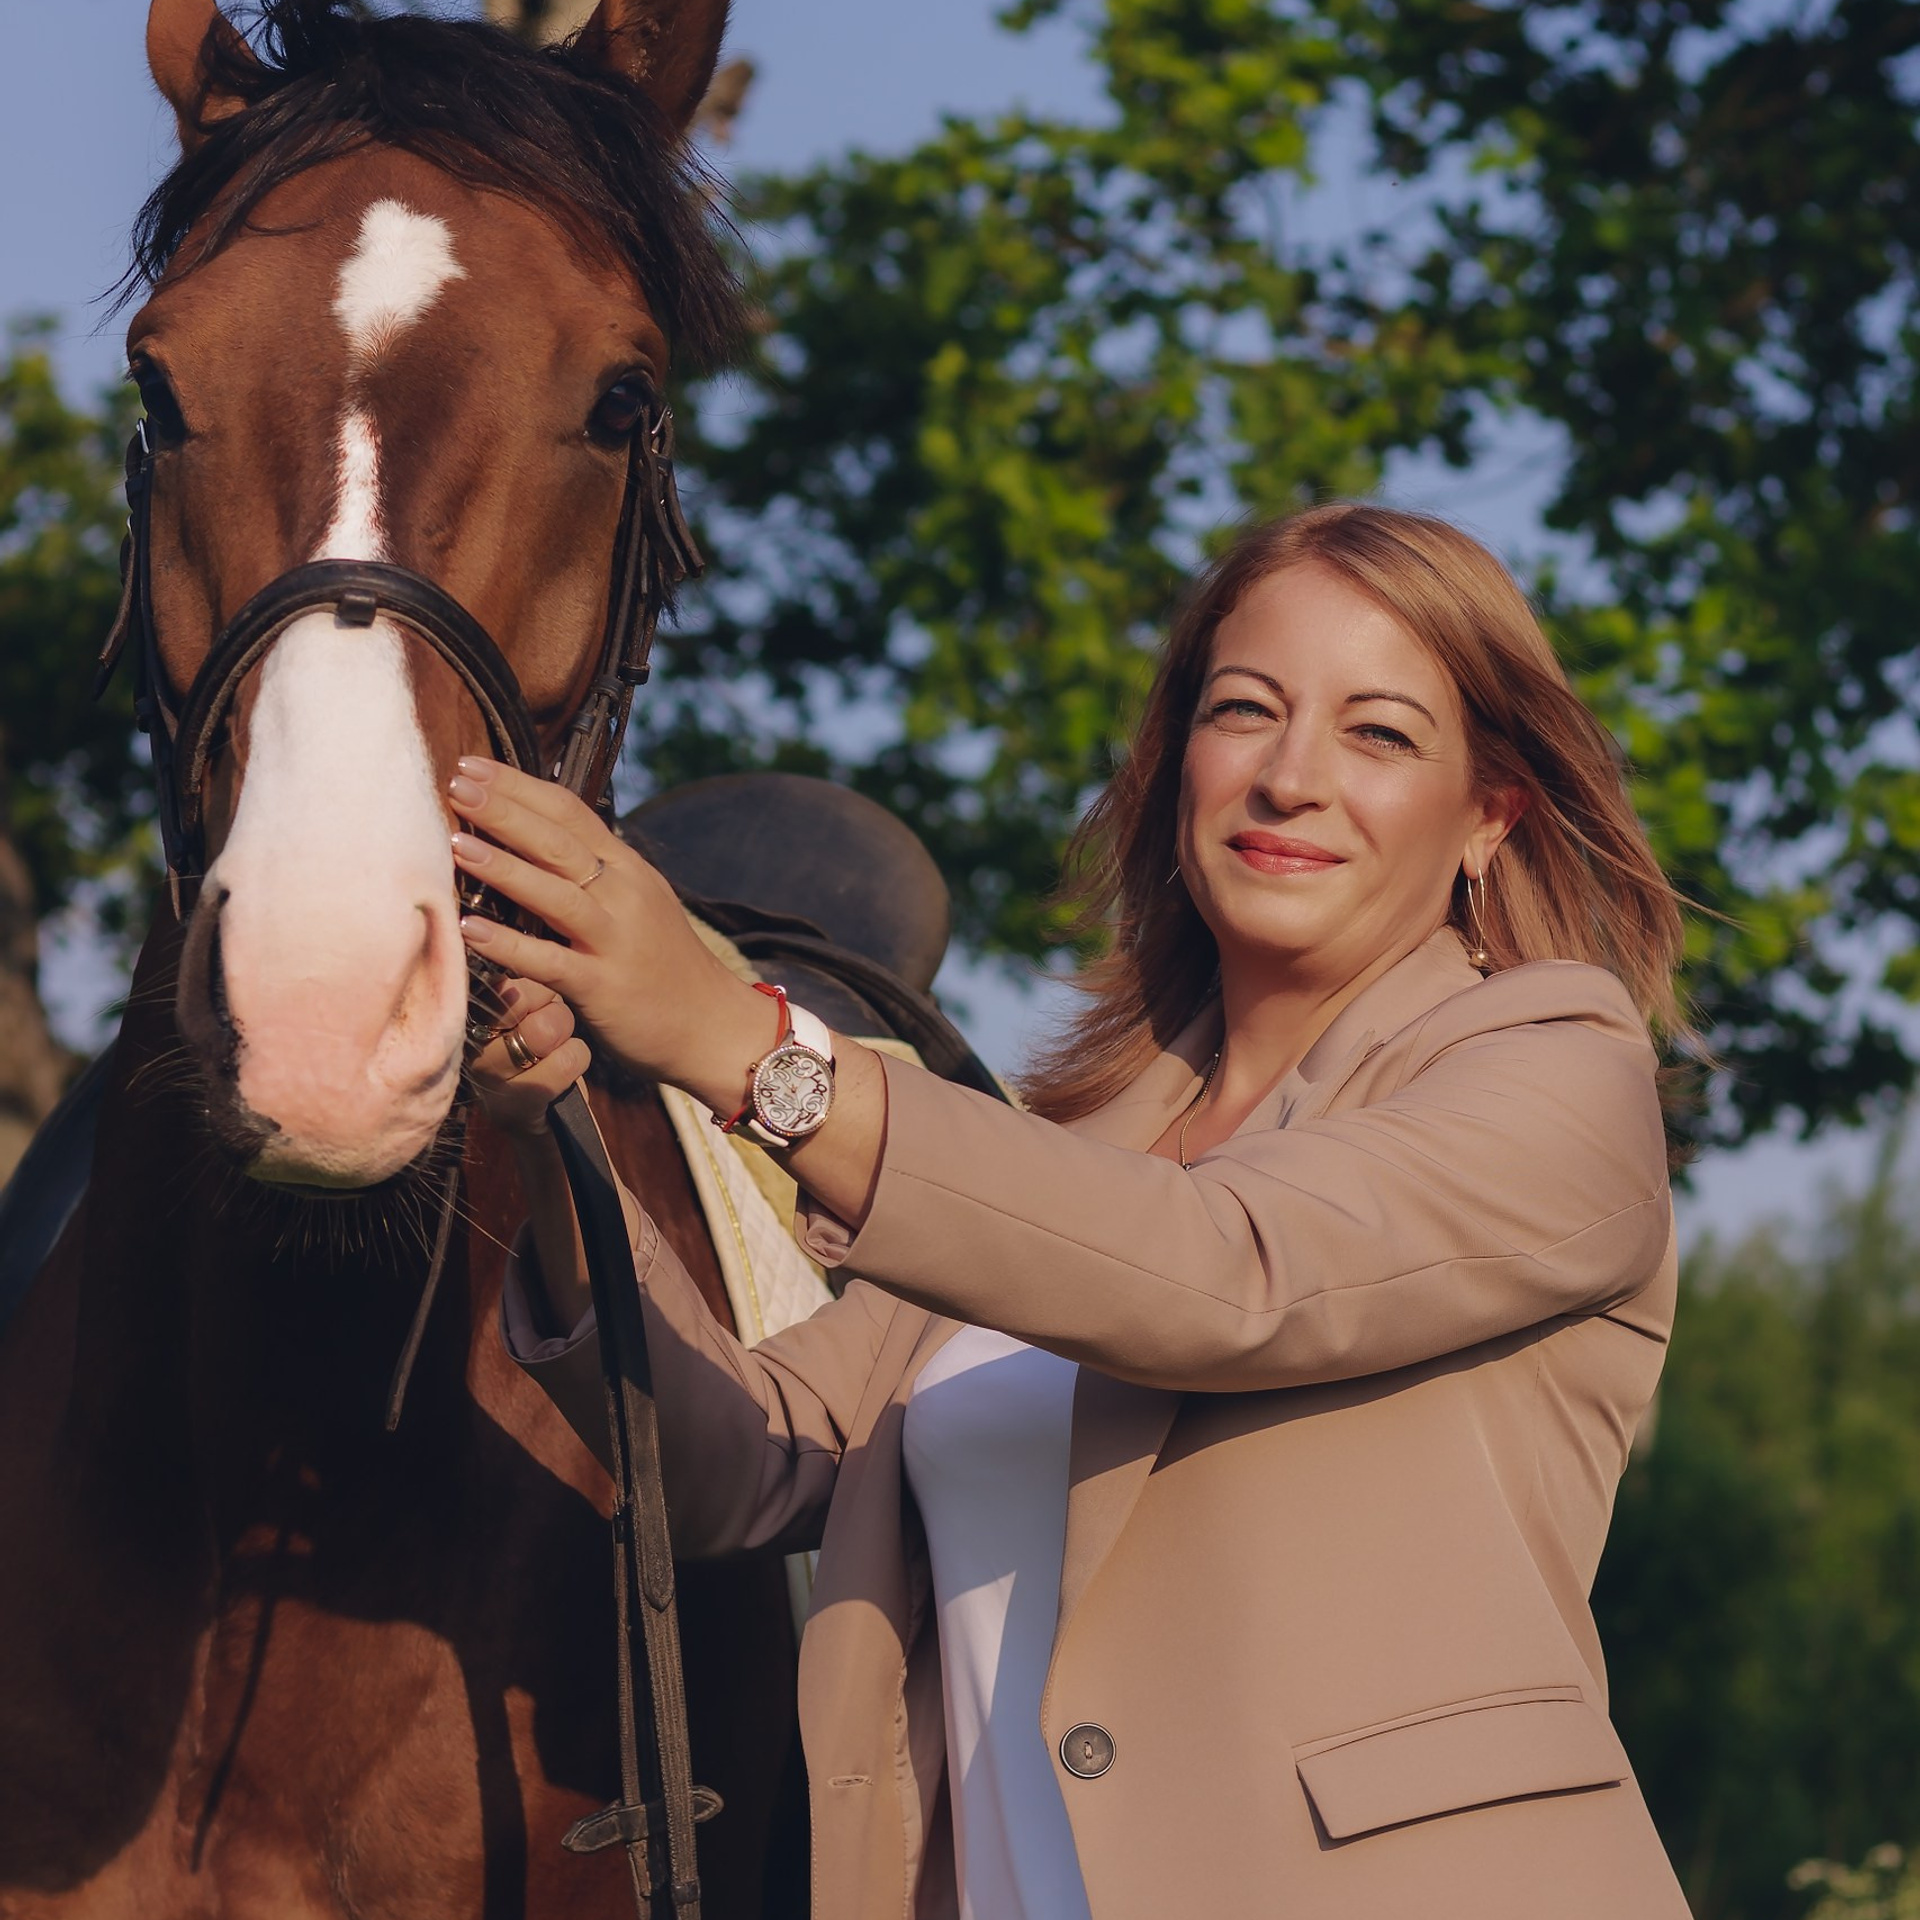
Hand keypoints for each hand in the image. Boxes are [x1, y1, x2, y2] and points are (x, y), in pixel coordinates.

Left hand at [449, 759, 778, 1108]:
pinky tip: (470, 930)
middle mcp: (623, 894)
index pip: (569, 811)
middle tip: (456, 783)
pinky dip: (509, 943)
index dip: (518, 785)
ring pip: (555, 893)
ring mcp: (615, 939)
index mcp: (627, 868)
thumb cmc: (663, 965)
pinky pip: (549, 960)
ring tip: (456, 843)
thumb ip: (592, 873)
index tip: (472, 766)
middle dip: (503, 809)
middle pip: (558, 840)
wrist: (712, 1025)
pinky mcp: (603, 986)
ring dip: (504, 866)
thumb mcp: (635, 904)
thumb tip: (532, 841)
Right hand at [467, 978, 590, 1137]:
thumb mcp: (530, 1018)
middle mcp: (469, 1046)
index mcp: (469, 1020)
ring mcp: (487, 1078)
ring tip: (556, 1054)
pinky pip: (565, 1061)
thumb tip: (529, 950)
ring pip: (543, 1029)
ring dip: (566, 1039)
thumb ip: (522, 990)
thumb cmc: (543, 1060)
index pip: (495, 980)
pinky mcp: (513, 1106)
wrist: (549, 1132)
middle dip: (551, 1010)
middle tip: (550, 1032)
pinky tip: (566, 1077)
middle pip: (519, 998)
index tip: (539, 1004)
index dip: (531, 988)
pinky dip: (578, 1062)